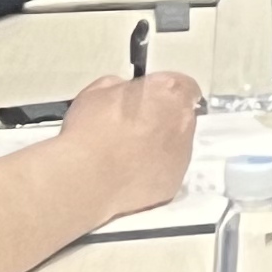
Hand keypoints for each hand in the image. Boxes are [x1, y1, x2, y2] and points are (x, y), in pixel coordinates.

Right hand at [62, 71, 206, 214]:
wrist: (87, 180)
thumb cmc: (90, 129)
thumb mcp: (98, 92)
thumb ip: (121, 88)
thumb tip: (127, 94)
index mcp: (169, 93)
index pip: (183, 87)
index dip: (165, 94)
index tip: (148, 102)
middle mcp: (183, 122)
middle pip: (181, 117)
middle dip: (163, 121)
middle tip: (135, 131)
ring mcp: (182, 156)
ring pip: (176, 147)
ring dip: (160, 148)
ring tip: (130, 159)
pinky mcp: (173, 184)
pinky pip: (167, 173)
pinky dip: (154, 173)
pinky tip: (131, 178)